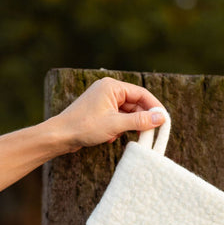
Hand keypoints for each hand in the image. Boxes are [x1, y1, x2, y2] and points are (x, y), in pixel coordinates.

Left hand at [50, 77, 165, 151]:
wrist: (59, 136)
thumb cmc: (84, 127)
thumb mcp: (116, 125)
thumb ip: (140, 120)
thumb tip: (161, 118)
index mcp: (112, 86)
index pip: (141, 94)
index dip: (154, 107)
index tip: (164, 120)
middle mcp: (108, 90)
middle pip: (135, 103)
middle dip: (142, 119)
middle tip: (150, 133)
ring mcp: (103, 101)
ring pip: (126, 112)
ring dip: (129, 125)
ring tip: (125, 136)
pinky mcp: (99, 112)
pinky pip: (117, 117)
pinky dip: (119, 128)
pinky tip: (111, 137)